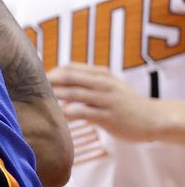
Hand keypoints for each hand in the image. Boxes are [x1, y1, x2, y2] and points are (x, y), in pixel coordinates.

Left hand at [48, 63, 162, 141]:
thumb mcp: (109, 85)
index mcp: (101, 74)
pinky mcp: (109, 117)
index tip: (39, 79)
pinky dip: (70, 112)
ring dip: (57, 96)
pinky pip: (85, 112)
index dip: (53, 72)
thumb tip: (59, 80)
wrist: (154, 119)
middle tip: (33, 86)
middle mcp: (103, 84)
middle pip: (70, 77)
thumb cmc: (125, 102)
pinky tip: (59, 114)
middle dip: (51, 81)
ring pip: (75, 94)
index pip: (71, 67)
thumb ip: (88, 81)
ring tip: (41, 99)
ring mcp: (106, 100)